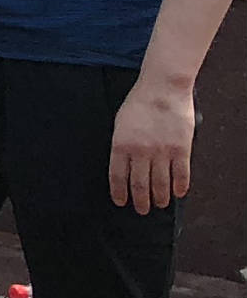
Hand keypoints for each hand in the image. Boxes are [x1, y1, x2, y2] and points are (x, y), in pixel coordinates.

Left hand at [112, 76, 198, 211]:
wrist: (163, 88)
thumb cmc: (139, 103)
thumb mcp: (120, 123)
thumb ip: (121, 145)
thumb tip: (123, 166)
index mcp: (121, 145)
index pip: (117, 177)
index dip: (119, 192)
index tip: (121, 202)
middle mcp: (140, 152)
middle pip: (139, 184)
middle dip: (140, 201)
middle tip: (142, 210)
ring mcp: (162, 152)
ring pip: (160, 183)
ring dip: (160, 197)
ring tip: (160, 204)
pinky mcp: (181, 149)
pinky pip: (181, 174)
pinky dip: (180, 187)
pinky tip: (179, 193)